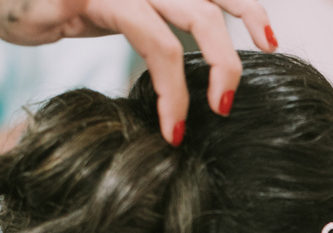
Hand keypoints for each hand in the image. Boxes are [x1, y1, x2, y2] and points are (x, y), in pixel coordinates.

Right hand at [0, 0, 277, 143]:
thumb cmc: (61, 8)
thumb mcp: (119, 13)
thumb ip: (161, 20)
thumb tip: (208, 56)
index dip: (250, 9)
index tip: (271, 42)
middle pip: (213, 4)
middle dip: (233, 57)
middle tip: (230, 102)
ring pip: (195, 16)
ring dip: (213, 71)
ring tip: (214, 113)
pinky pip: (151, 39)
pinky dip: (170, 85)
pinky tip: (170, 121)